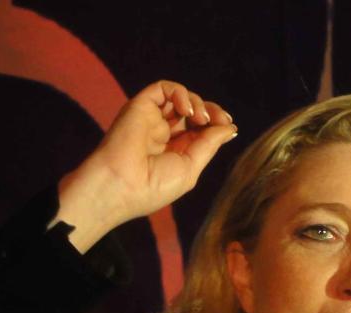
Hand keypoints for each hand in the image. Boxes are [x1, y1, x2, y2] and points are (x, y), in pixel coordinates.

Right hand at [56, 81, 236, 252]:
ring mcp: (152, 118)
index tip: (228, 124)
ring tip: (200, 117)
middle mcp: (164, 133)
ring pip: (180, 97)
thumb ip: (209, 145)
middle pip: (194, 111)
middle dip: (211, 111)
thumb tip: (230, 128)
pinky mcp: (141, 105)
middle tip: (220, 118)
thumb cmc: (153, 186)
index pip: (201, 129)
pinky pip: (163, 88)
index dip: (216, 123)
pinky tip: (186, 110)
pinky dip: (180, 92)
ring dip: (197, 102)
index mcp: (176, 151)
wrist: (119, 184)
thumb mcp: (190, 168)